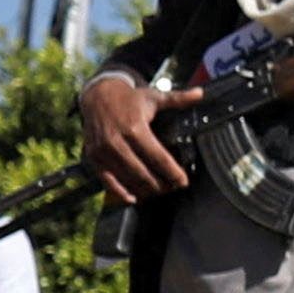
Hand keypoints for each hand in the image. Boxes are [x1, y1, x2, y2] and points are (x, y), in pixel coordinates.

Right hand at [76, 67, 185, 201]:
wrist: (97, 96)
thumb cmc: (130, 99)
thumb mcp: (154, 97)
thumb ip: (178, 99)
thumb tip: (201, 93)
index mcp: (135, 129)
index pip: (157, 157)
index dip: (172, 172)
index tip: (183, 181)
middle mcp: (117, 142)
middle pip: (142, 172)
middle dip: (160, 184)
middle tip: (173, 188)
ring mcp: (103, 151)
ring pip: (126, 178)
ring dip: (143, 189)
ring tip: (158, 192)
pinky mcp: (93, 157)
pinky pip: (106, 180)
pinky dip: (119, 192)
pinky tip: (133, 199)